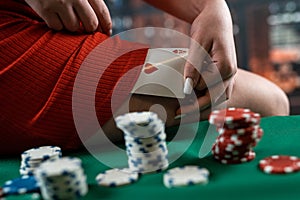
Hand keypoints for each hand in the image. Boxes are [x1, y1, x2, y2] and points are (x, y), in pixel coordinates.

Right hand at [25, 0, 111, 33]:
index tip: (107, 33)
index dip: (106, 25)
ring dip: (72, 26)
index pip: (102, 12)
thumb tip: (104, 27)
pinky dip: (57, 24)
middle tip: (86, 28)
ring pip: (74, 27)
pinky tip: (55, 15)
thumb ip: (91, 2)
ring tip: (66, 16)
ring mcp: (60, 3)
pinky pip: (57, 27)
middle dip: (90, 29)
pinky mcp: (45, 9)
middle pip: (91, 24)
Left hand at [178, 0, 236, 114]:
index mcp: (226, 68)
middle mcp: (231, 74)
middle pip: (213, 99)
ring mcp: (230, 75)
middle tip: (177, 114)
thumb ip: (193, 68)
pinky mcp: (226, 74)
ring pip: (218, 99)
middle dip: (195, 108)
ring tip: (185, 110)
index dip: (190, 97)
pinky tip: (196, 102)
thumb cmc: (208, 27)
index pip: (206, 90)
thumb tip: (188, 90)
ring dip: (202, 106)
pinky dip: (208, 99)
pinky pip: (219, 93)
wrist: (217, 18)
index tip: (176, 108)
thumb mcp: (197, 45)